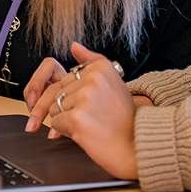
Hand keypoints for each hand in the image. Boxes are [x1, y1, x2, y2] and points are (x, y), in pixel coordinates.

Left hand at [24, 42, 138, 179]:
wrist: (135, 145)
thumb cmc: (124, 117)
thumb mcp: (113, 82)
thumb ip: (92, 61)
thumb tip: (74, 46)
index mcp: (101, 67)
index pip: (68, 79)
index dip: (78, 96)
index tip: (96, 104)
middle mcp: (93, 79)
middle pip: (60, 93)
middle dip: (71, 108)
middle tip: (95, 116)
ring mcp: (85, 98)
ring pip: (55, 108)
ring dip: (68, 120)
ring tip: (92, 124)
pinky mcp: (76, 118)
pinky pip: (56, 122)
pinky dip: (67, 131)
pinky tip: (86, 132)